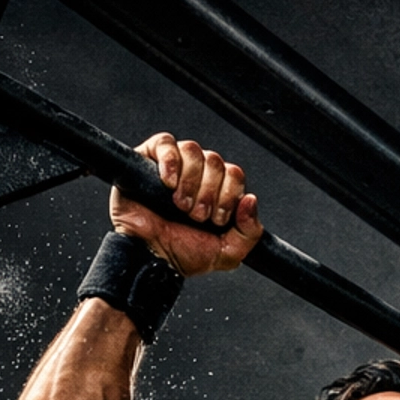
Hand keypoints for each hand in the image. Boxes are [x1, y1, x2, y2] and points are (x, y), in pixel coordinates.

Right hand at [110, 134, 263, 276]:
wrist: (148, 256)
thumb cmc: (180, 254)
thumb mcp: (226, 254)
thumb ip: (249, 233)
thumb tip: (251, 201)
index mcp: (216, 193)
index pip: (234, 174)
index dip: (228, 195)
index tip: (216, 219)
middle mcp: (197, 176)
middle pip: (215, 161)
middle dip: (208, 193)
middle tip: (196, 216)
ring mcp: (173, 166)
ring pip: (193, 150)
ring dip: (190, 182)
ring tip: (180, 205)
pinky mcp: (148, 160)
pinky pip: (165, 143)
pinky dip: (170, 162)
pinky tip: (168, 183)